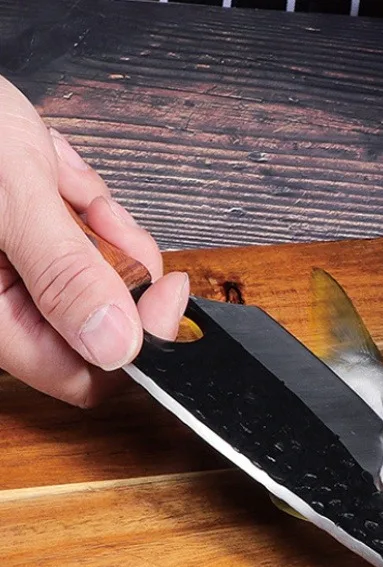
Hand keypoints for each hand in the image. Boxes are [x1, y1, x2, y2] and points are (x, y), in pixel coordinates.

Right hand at [0, 76, 187, 406]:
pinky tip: (59, 175)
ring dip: (104, 231)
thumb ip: (62, 273)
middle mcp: (6, 302)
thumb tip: (115, 345)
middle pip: (103, 322)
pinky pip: (88, 240)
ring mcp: (21, 269)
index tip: (166, 294)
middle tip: (101, 219)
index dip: (136, 344)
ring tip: (62, 182)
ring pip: (103, 278)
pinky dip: (90, 208)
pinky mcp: (34, 238)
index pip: (81, 375)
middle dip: (120, 270)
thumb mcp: (6, 196)